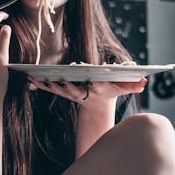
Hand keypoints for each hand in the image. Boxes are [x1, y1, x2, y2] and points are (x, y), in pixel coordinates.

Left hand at [27, 76, 145, 107]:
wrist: (98, 103)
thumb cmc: (111, 90)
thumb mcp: (124, 88)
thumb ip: (133, 84)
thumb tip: (145, 80)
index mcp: (97, 89)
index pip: (97, 85)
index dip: (97, 81)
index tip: (94, 71)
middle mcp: (83, 92)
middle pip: (74, 89)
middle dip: (67, 84)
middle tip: (61, 78)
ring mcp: (72, 93)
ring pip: (58, 89)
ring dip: (46, 84)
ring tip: (33, 76)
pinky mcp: (63, 91)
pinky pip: (50, 88)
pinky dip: (39, 84)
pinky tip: (29, 78)